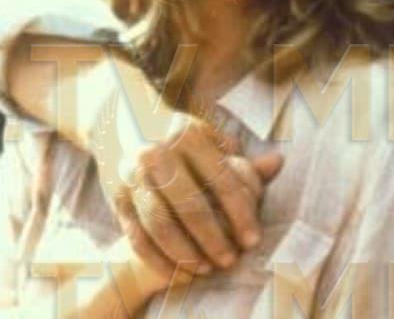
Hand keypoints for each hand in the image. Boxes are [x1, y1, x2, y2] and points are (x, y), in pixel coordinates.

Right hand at [103, 112, 282, 279]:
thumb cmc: (176, 136)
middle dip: (214, 239)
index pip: (221, 180)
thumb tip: (278, 163)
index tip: (253, 239)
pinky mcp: (115, 196)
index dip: (240, 213)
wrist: (118, 120)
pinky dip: (159, 259)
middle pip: (191, 206)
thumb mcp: (206, 137)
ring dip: (186, 253)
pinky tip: (178, 271)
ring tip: (206, 268)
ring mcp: (132, 176)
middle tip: (230, 260)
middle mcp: (157, 153)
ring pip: (160, 224)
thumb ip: (238, 157)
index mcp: (187, 136)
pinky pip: (137, 236)